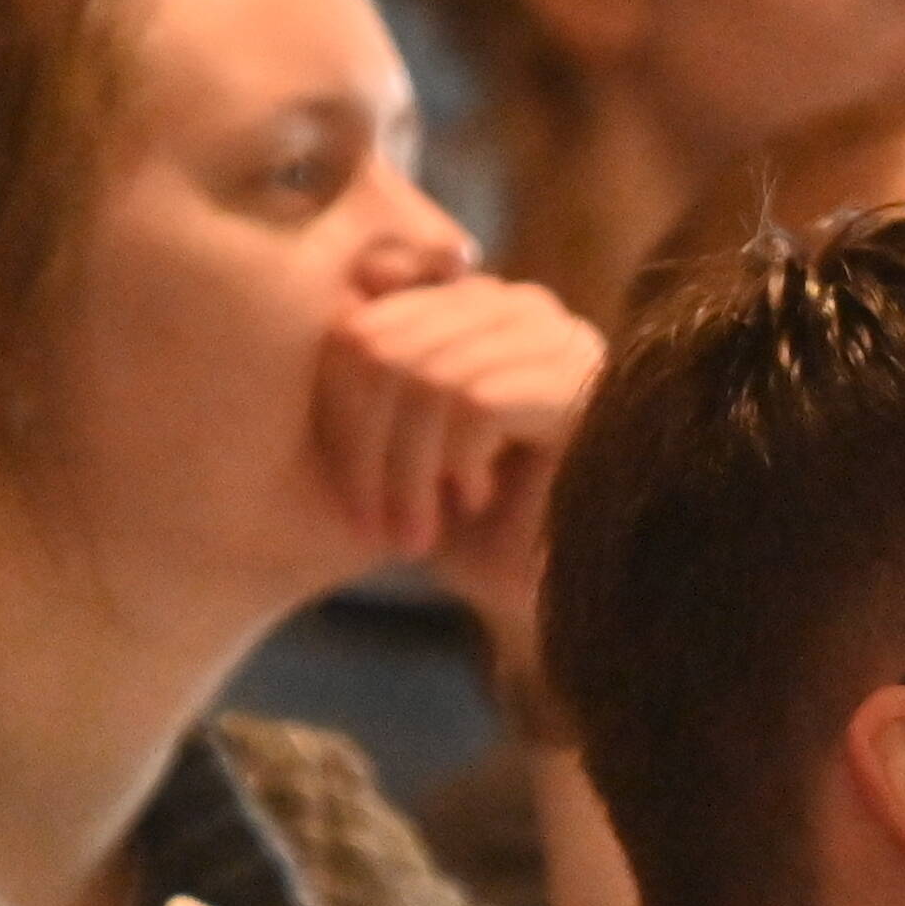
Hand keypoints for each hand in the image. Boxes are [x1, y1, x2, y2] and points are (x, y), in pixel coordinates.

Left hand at [316, 274, 610, 646]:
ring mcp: (557, 339)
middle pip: (385, 345)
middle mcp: (518, 308)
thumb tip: (323, 321)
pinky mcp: (581, 383)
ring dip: (406, 472)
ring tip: (416, 532)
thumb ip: (364, 386)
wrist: (562, 597)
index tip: (346, 495)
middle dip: (363, 449)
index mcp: (468, 308)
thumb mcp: (399, 453)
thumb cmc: (476, 531)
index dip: (334, 412)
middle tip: (371, 526)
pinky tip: (475, 501)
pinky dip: (456, 465)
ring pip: (426, 378)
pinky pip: (475, 403)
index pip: (361, 325)